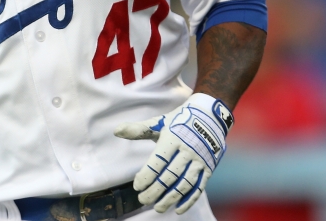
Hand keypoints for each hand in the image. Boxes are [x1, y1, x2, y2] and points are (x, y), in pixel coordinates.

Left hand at [114, 93, 232, 214]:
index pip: (158, 161)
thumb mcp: (159, 122)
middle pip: (170, 175)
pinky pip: (199, 187)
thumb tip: (116, 131)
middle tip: (142, 200)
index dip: (147, 175)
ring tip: (158, 208)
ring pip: (184, 184)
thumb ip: (138, 129)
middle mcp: (187, 151)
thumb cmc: (178, 121)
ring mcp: (199, 161)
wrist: (209, 117)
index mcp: (172, 139)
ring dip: (171, 198)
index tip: (136, 186)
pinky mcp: (208, 168)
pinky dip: (189, 200)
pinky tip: (178, 209)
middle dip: (156, 190)